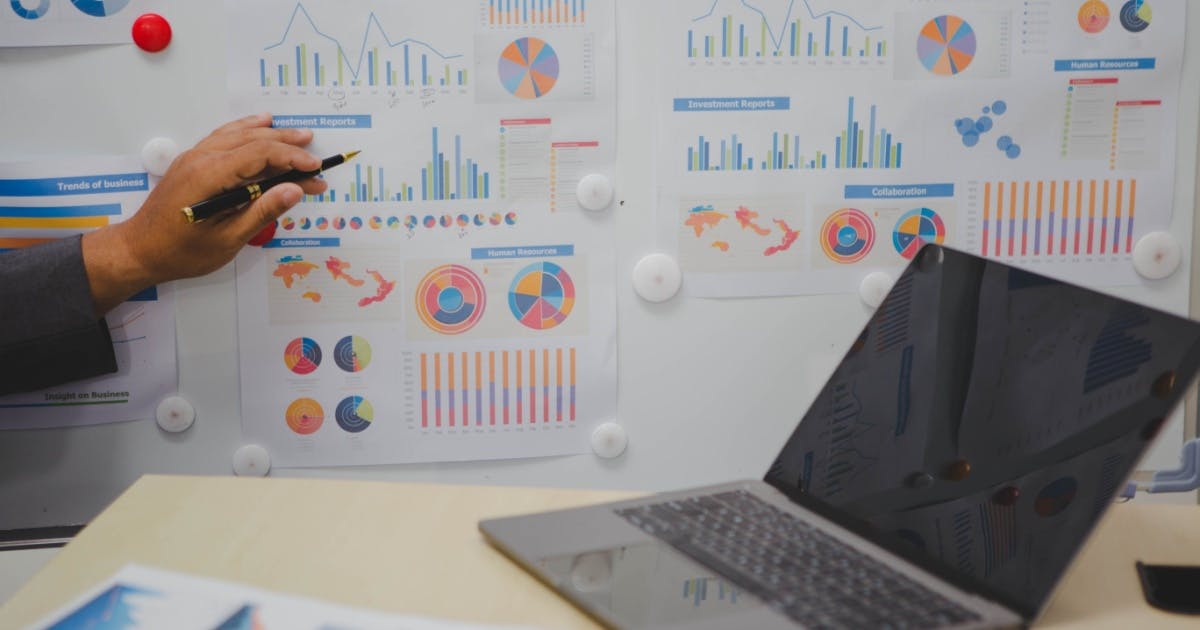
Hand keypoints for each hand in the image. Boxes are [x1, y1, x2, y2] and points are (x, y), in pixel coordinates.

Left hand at [81, 113, 327, 313]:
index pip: (260, 154)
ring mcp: (194, 157)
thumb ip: (262, 211)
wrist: (139, 250)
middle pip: (252, 140)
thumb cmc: (180, 251)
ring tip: (297, 134)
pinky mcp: (192, 163)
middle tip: (314, 151)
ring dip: (270, 133)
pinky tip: (258, 125)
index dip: (292, 158)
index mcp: (210, 176)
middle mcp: (201, 159)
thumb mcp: (227, 239)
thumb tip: (293, 190)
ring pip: (238, 135)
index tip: (315, 169)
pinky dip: (245, 131)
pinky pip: (224, 138)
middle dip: (287, 145)